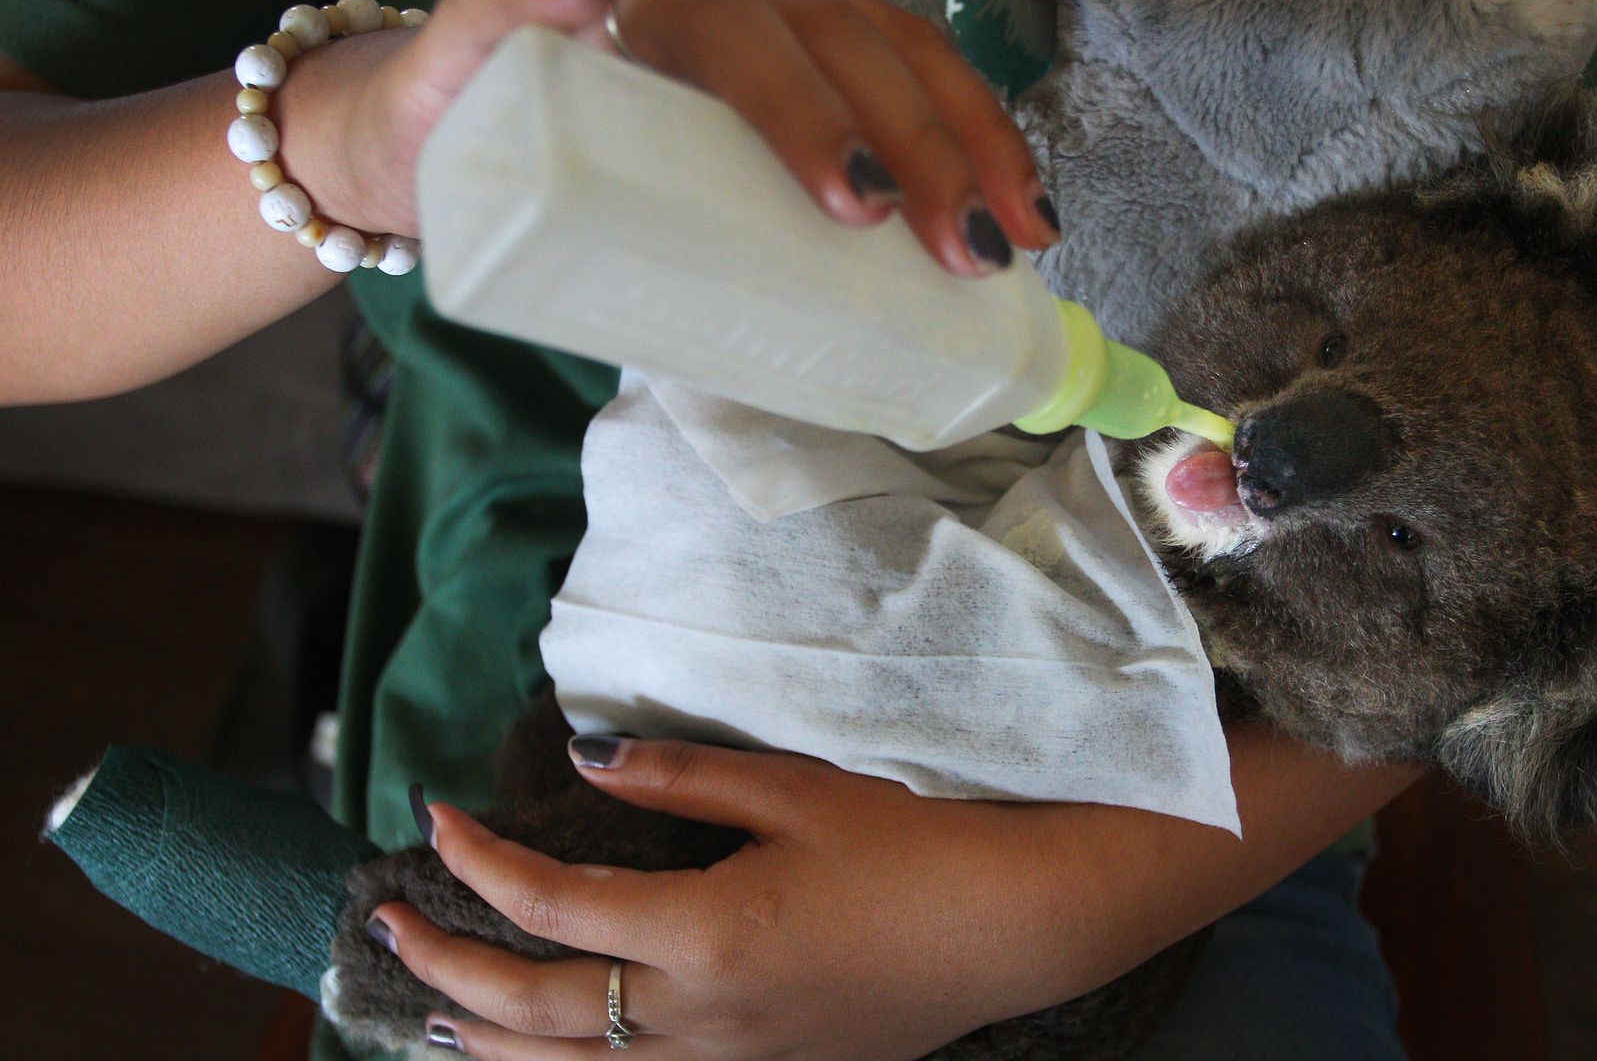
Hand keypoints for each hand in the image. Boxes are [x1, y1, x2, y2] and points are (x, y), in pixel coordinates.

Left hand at [276, 0, 1052, 274]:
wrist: (462, 112)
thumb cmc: (459, 113)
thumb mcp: (447, 72)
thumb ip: (486, 25)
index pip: (748, 42)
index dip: (810, 114)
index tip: (853, 201)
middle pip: (855, 51)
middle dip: (927, 151)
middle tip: (968, 252)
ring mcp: (796, 18)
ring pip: (910, 56)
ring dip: (979, 142)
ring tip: (1025, 235)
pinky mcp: (826, 61)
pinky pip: (919, 78)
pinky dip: (975, 134)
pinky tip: (1018, 199)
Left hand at [372, 739, 1263, 1059]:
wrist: (1019, 925)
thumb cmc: (917, 842)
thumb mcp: (797, 789)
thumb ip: (681, 775)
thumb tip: (581, 758)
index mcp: (706, 933)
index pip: (553, 905)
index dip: (479, 864)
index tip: (433, 818)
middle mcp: (705, 1016)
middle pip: (542, 1012)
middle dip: (450, 968)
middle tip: (385, 931)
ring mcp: (739, 1060)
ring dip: (494, 1050)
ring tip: (435, 1021)